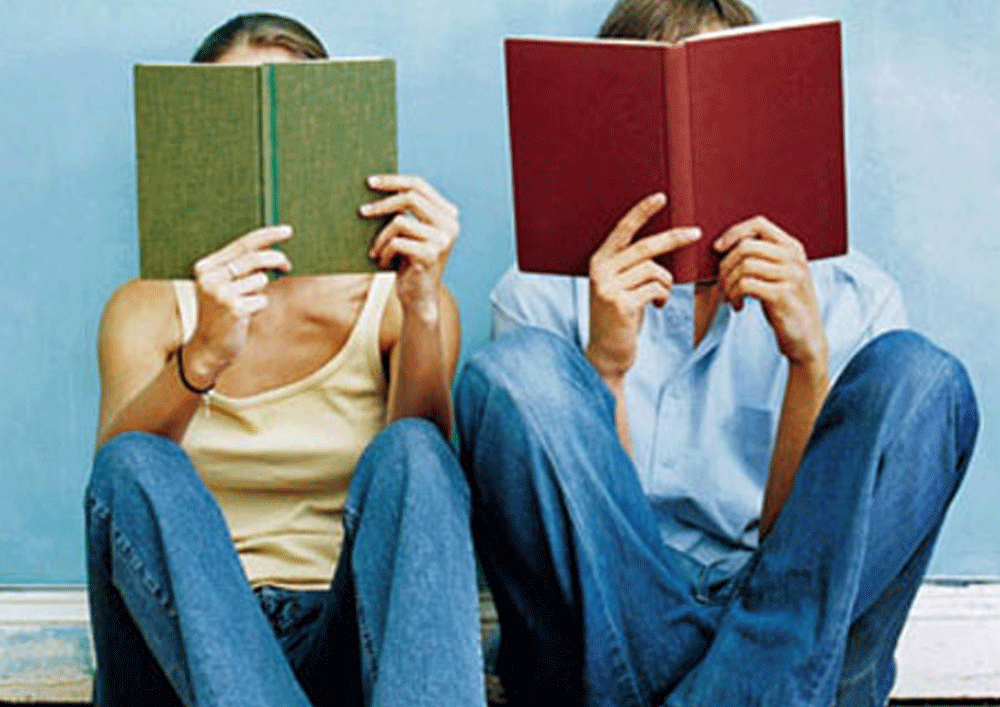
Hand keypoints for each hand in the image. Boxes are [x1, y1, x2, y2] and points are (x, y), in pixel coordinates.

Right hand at [183, 225, 292, 386]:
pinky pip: (262, 300)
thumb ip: (244, 267)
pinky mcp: (234, 310)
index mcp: (205, 267)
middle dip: (276, 259)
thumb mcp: (226, 286)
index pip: (241, 244)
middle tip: (288, 264)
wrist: (208, 348)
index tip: (287, 230)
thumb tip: (273, 248)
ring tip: (246, 304)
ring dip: (260, 292)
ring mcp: (221, 294)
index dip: (267, 235)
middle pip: (254, 258)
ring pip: (261, 280)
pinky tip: (244, 317)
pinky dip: (259, 307)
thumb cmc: (222, 314)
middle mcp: (210, 278)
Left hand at [362, 175, 458, 320]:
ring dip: (381, 237)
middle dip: (382, 203)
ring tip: (375, 251)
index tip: (371, 182)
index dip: (394, 181)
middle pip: (410, 197)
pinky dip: (385, 252)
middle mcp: (450, 225)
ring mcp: (443, 240)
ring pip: (400, 221)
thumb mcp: (408, 233)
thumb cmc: (408, 264)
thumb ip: (404, 211)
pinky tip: (384, 263)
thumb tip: (376, 185)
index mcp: (447, 215)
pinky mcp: (431, 255)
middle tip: (362, 211)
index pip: (419, 186)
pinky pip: (397, 242)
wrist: (418, 299)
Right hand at [586, 193, 700, 381]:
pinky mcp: (620, 303)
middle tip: (696, 234)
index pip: (623, 230)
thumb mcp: (621, 287)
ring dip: (666, 283)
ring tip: (660, 296)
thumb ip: (634, 266)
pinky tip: (656, 306)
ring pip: (655, 271)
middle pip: (645, 247)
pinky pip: (655, 289)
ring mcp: (608, 287)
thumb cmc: (620, 318)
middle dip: (674, 239)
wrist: (606, 353)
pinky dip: (663, 296)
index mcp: (599, 261)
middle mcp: (600, 270)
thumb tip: (666, 243)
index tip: (661, 197)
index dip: (642, 212)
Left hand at [714, 216, 826, 366]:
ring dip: (728, 283)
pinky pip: (746, 285)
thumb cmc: (784, 305)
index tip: (718, 248)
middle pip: (746, 246)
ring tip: (729, 297)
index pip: (758, 223)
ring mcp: (791, 275)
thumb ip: (759, 258)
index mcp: (791, 247)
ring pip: (744, 265)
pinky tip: (738, 306)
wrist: (805, 337)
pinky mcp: (783, 295)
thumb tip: (721, 247)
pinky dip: (734, 295)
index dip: (733, 232)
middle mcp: (794, 257)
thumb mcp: (776, 275)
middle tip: (721, 284)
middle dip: (725, 265)